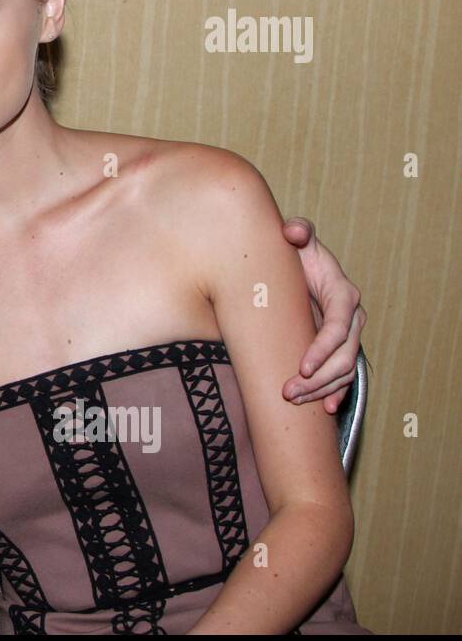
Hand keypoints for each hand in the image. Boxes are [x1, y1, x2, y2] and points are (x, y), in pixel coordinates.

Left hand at [280, 217, 367, 412]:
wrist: (297, 266)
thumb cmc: (296, 254)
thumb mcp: (298, 239)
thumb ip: (298, 232)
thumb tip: (293, 231)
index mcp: (343, 294)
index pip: (339, 326)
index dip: (323, 348)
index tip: (302, 367)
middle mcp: (351, 317)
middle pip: (343, 356)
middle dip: (318, 378)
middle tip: (288, 392)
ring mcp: (348, 336)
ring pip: (343, 370)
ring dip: (321, 389)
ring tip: (293, 401)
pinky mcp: (340, 348)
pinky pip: (344, 376)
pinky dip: (336, 393)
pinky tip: (324, 409)